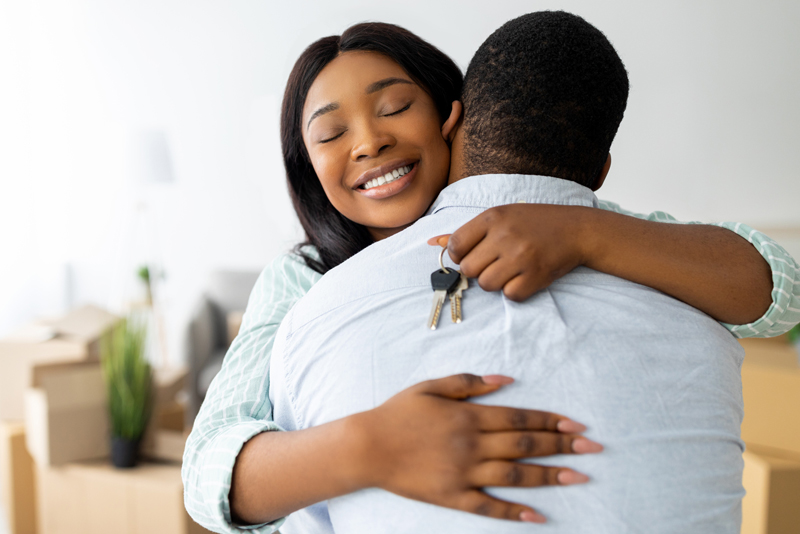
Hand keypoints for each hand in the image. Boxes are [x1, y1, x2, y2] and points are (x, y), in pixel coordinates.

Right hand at [352, 373, 601, 522]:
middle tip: (593, 447)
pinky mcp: (453, 496)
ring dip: (549, 476)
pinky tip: (539, 515)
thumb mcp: (431, 386)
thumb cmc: (398, 412)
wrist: (367, 447)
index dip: (550, 420)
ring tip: (580, 476)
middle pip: (525, 444)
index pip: (519, 417)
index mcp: (468, 415)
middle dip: (562, 445)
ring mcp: (463, 472)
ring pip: (515, 475)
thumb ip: (469, 381)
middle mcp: (471, 444)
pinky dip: (514, 511)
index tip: (577, 423)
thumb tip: (506, 379)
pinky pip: (488, 506)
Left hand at [428, 204, 593, 301]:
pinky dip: (515, 291)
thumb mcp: (501, 216)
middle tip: (495, 262)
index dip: (459, 255)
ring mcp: (521, 256)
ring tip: (511, 269)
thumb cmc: (534, 222)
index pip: (456, 245)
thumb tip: (434, 241)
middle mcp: (504, 235)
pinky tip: (525, 276)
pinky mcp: (536, 275)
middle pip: (469, 269)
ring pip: (487, 284)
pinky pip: (509, 295)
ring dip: (496, 282)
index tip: (472, 255)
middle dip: (478, 270)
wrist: (577, 229)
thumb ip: (468, 231)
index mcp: (492, 217)